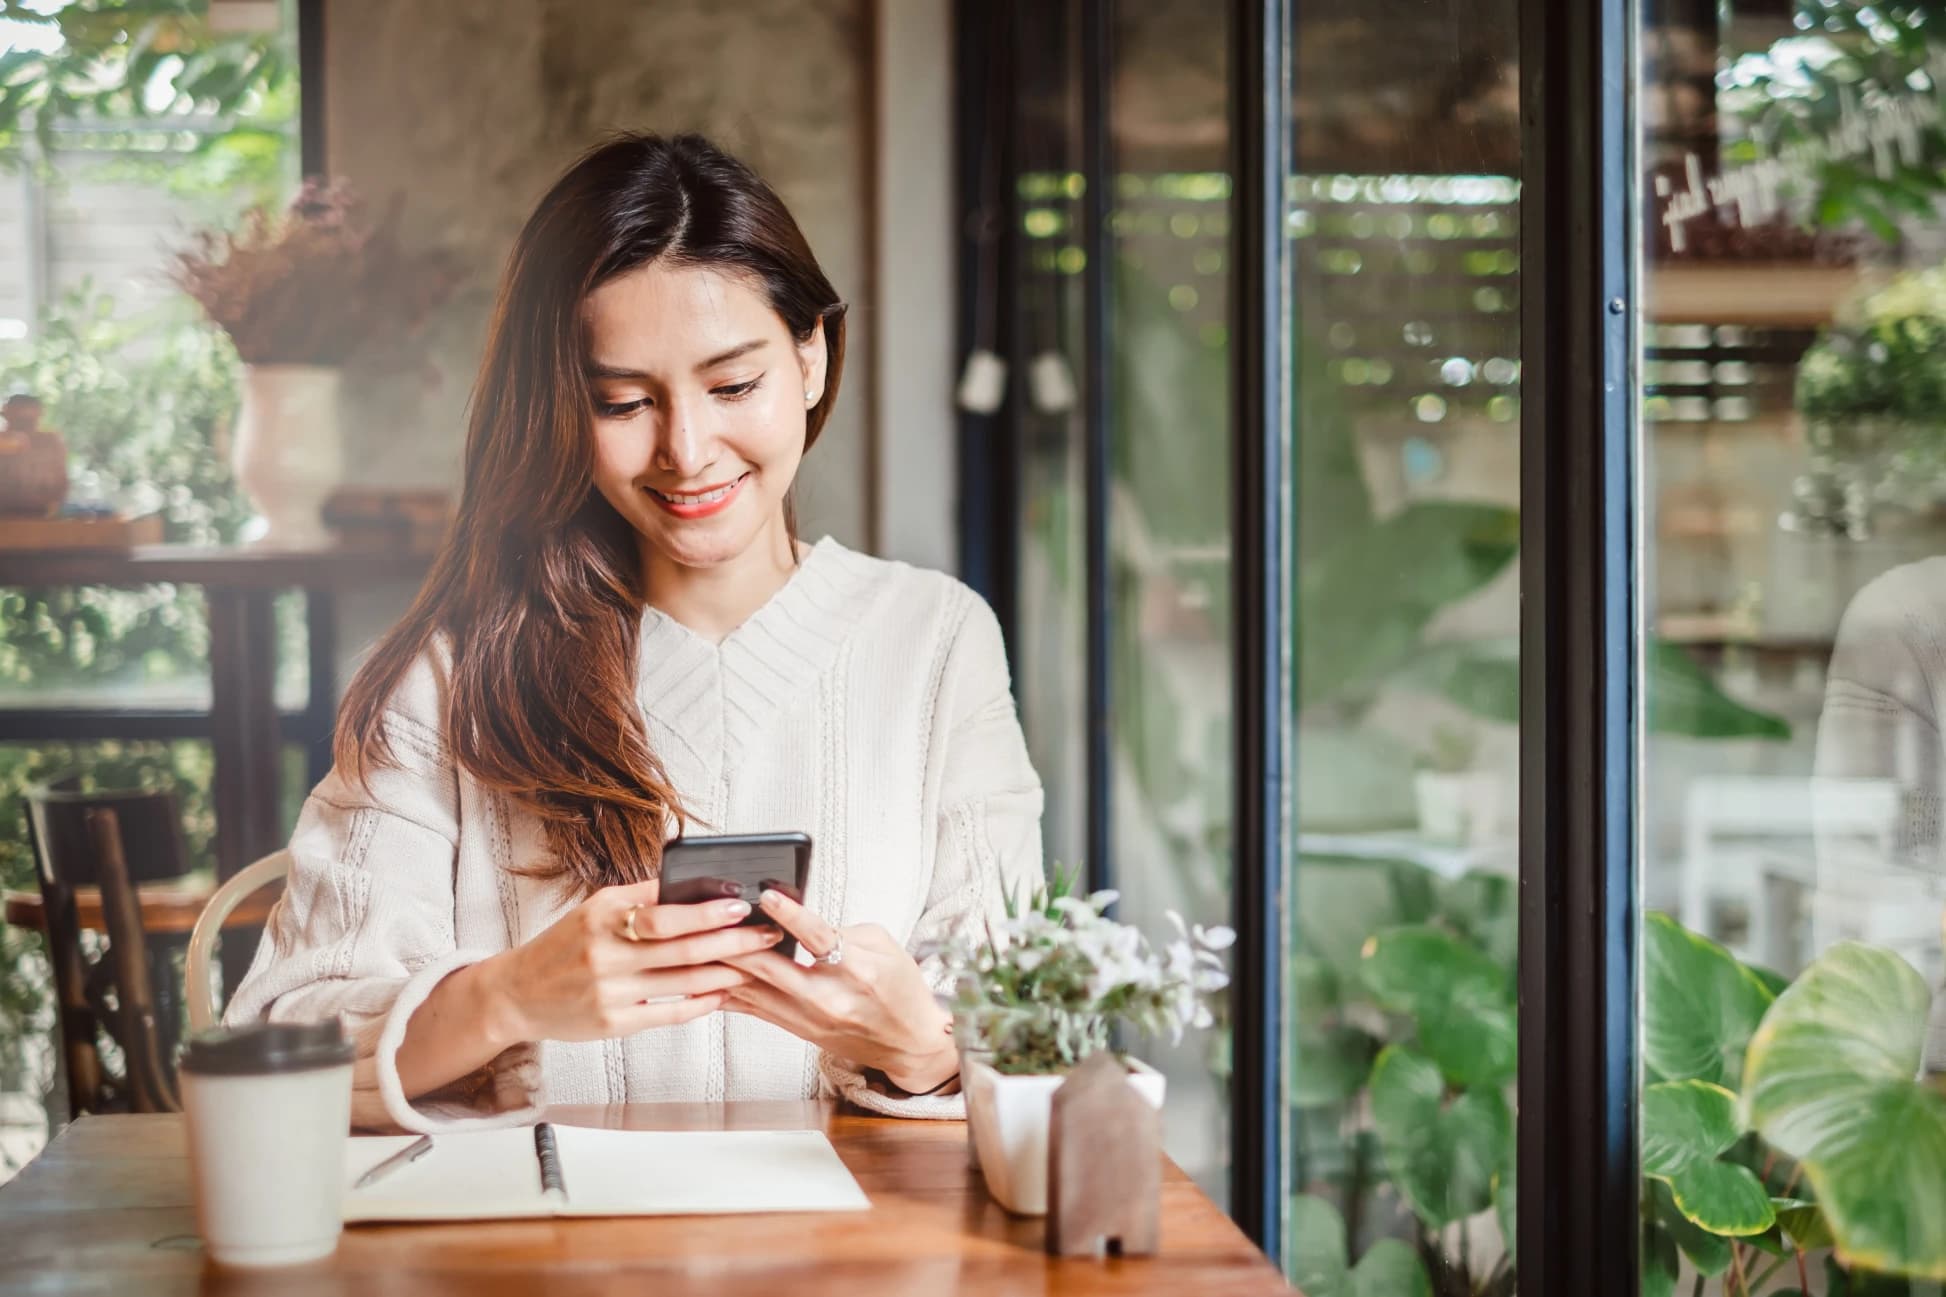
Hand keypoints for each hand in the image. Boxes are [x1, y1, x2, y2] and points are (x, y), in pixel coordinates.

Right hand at [482, 877, 784, 1045]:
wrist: (517, 993)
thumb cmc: (566, 945)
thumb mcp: (595, 909)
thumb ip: (641, 898)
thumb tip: (696, 882)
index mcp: (603, 915)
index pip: (664, 910)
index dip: (707, 909)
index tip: (742, 904)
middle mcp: (605, 952)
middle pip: (681, 947)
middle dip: (731, 940)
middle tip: (766, 933)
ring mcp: (608, 991)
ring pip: (682, 982)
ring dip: (725, 972)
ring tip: (756, 963)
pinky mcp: (612, 1024)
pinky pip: (667, 1013)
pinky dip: (700, 1004)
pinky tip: (724, 994)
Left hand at [720, 888, 956, 1092]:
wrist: (909, 1043)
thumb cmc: (901, 988)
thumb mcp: (884, 946)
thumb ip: (839, 929)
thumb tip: (794, 918)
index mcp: (858, 970)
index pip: (818, 938)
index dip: (790, 916)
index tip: (766, 894)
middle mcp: (829, 999)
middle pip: (771, 969)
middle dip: (734, 941)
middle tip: (706, 916)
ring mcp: (809, 1019)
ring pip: (753, 990)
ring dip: (721, 966)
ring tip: (692, 941)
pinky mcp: (796, 1029)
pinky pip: (752, 1008)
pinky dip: (726, 991)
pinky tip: (700, 978)